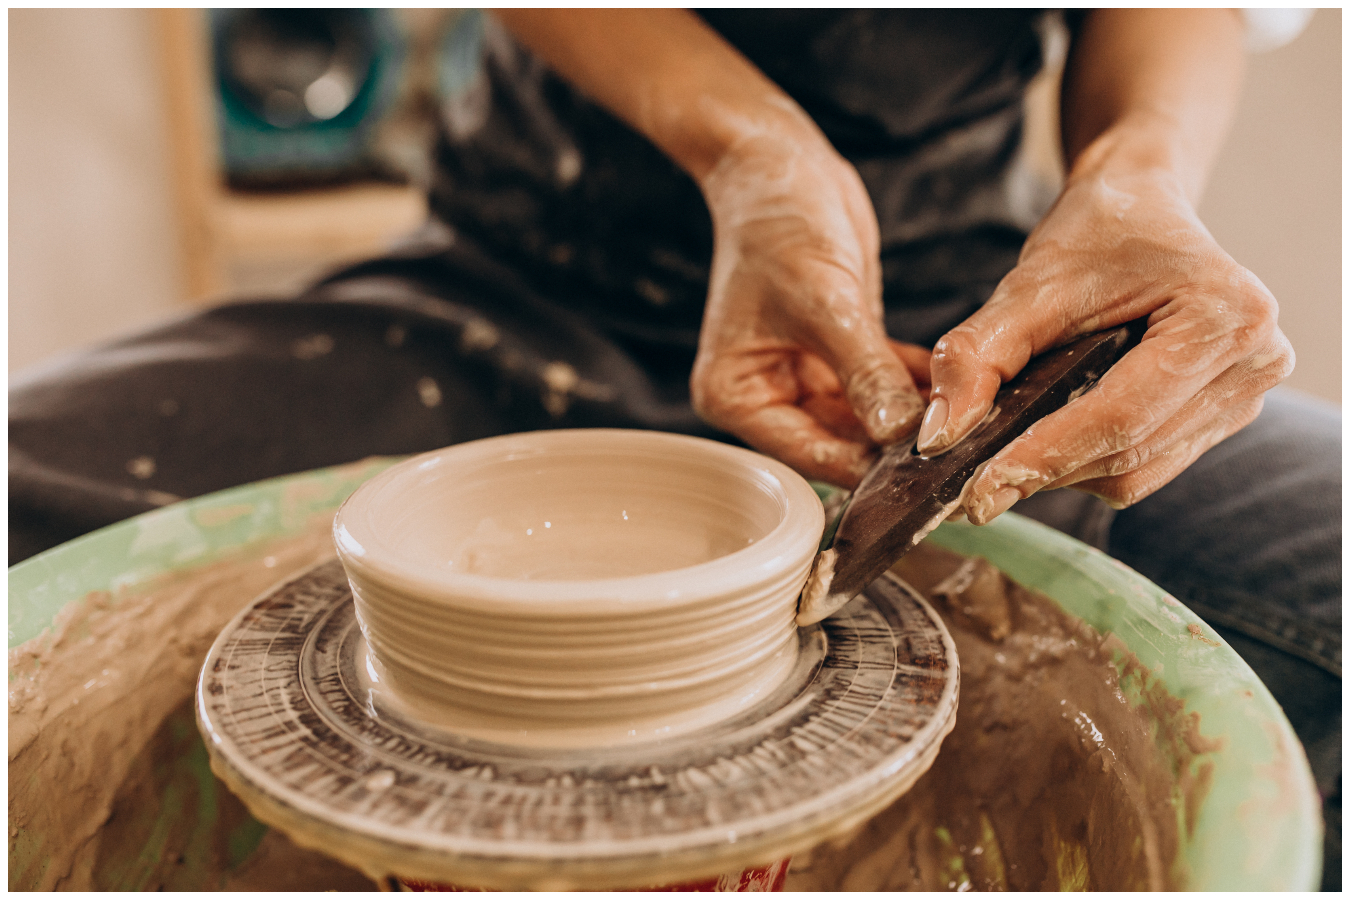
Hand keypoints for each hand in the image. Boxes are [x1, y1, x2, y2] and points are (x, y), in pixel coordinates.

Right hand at [691, 133, 928, 487]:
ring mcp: (802, 377)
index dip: (865, 464)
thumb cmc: (777, 225)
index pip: (808, 453)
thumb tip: (900, 433)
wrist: (779, 165)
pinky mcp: (838, 355)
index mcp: (736, 396)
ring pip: (866, 419)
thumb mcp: (824, 303)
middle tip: (957, 445)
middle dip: (893, 444)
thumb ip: (864, 373)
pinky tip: (959, 386)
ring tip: (967, 419)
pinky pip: (881, 386)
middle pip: (838, 444)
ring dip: (910, 417)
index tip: (924, 469)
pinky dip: (914, 386)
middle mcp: (765, 395)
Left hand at [916, 161, 1293, 523]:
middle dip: (1044, 469)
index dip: (1042, 458)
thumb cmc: (1094, 235)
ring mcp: (1246, 395)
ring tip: (1008, 451)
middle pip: (1127, 452)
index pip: (1119, 417)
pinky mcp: (1225, 416)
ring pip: (1134, 472)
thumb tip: (939, 437)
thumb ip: (978, 357)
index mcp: (1223, 317)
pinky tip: (1054, 437)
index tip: (976, 493)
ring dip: (1064, 471)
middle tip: (970, 482)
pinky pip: (1146, 466)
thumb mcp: (1027, 286)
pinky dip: (1089, 463)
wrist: (1141, 208)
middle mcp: (1254, 362)